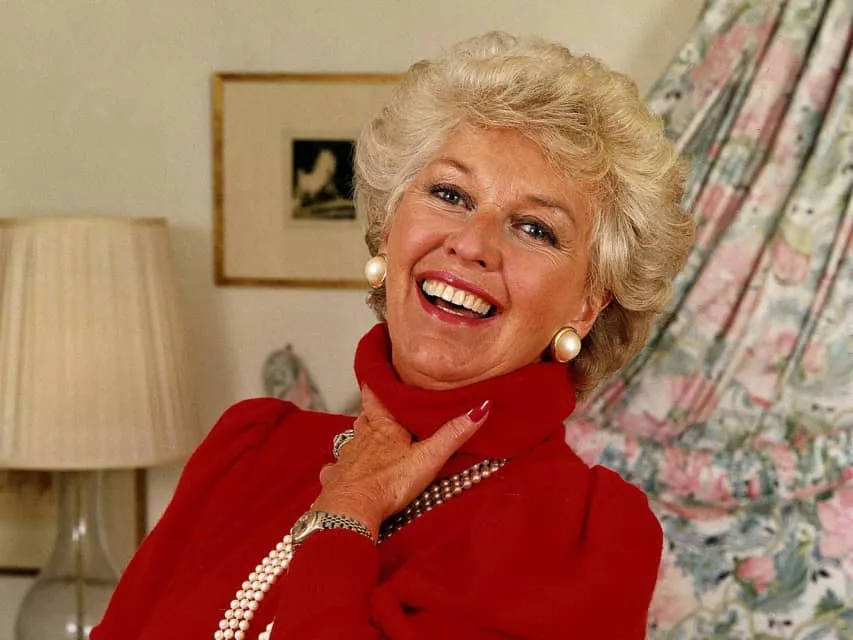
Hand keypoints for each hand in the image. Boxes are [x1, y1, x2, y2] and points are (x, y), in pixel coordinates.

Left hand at [311, 386, 490, 538]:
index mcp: (383, 427)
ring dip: (359, 438)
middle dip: (372, 412)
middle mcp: (361, 437)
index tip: (379, 371)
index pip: (376, 395)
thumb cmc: (388, 483)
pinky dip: (340, 468)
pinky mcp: (336, 479)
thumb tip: (480, 407)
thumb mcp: (428, 457)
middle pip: (365, 417)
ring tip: (369, 438)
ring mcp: (346, 458)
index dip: (377, 383)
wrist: (352, 509)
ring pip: (352, 440)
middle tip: (381, 407)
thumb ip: (453, 434)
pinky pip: (336, 469)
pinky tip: (342, 471)